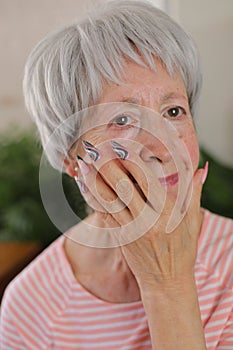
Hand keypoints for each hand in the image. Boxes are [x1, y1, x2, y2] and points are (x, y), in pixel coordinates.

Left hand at [79, 139, 205, 290]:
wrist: (166, 282)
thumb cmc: (181, 250)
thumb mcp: (192, 222)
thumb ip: (194, 193)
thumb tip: (201, 170)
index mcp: (167, 213)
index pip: (147, 181)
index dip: (131, 162)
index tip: (119, 147)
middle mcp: (147, 220)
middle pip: (123, 188)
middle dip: (107, 166)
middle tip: (95, 149)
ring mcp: (131, 230)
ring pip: (108, 201)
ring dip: (94, 181)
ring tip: (84, 164)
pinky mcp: (120, 238)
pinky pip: (104, 215)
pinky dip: (93, 199)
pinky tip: (84, 186)